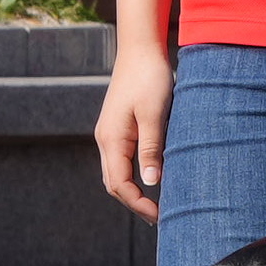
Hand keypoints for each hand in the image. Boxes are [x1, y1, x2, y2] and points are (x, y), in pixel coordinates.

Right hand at [96, 43, 174, 222]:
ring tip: (155, 204)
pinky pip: (120, 159)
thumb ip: (151, 149)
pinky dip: (132, 175)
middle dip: (133, 202)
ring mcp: (109, 133)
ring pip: (115, 172)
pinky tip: (149, 178)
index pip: (119, 184)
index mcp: (112, 139)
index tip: (159, 215)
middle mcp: (105, 139)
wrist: (140, 49)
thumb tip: (151, 183)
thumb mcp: (155, 115)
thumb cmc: (150, 78)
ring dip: (132, 190)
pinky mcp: (117, 127)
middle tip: (159, 217)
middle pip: (113, 182)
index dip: (138, 203)